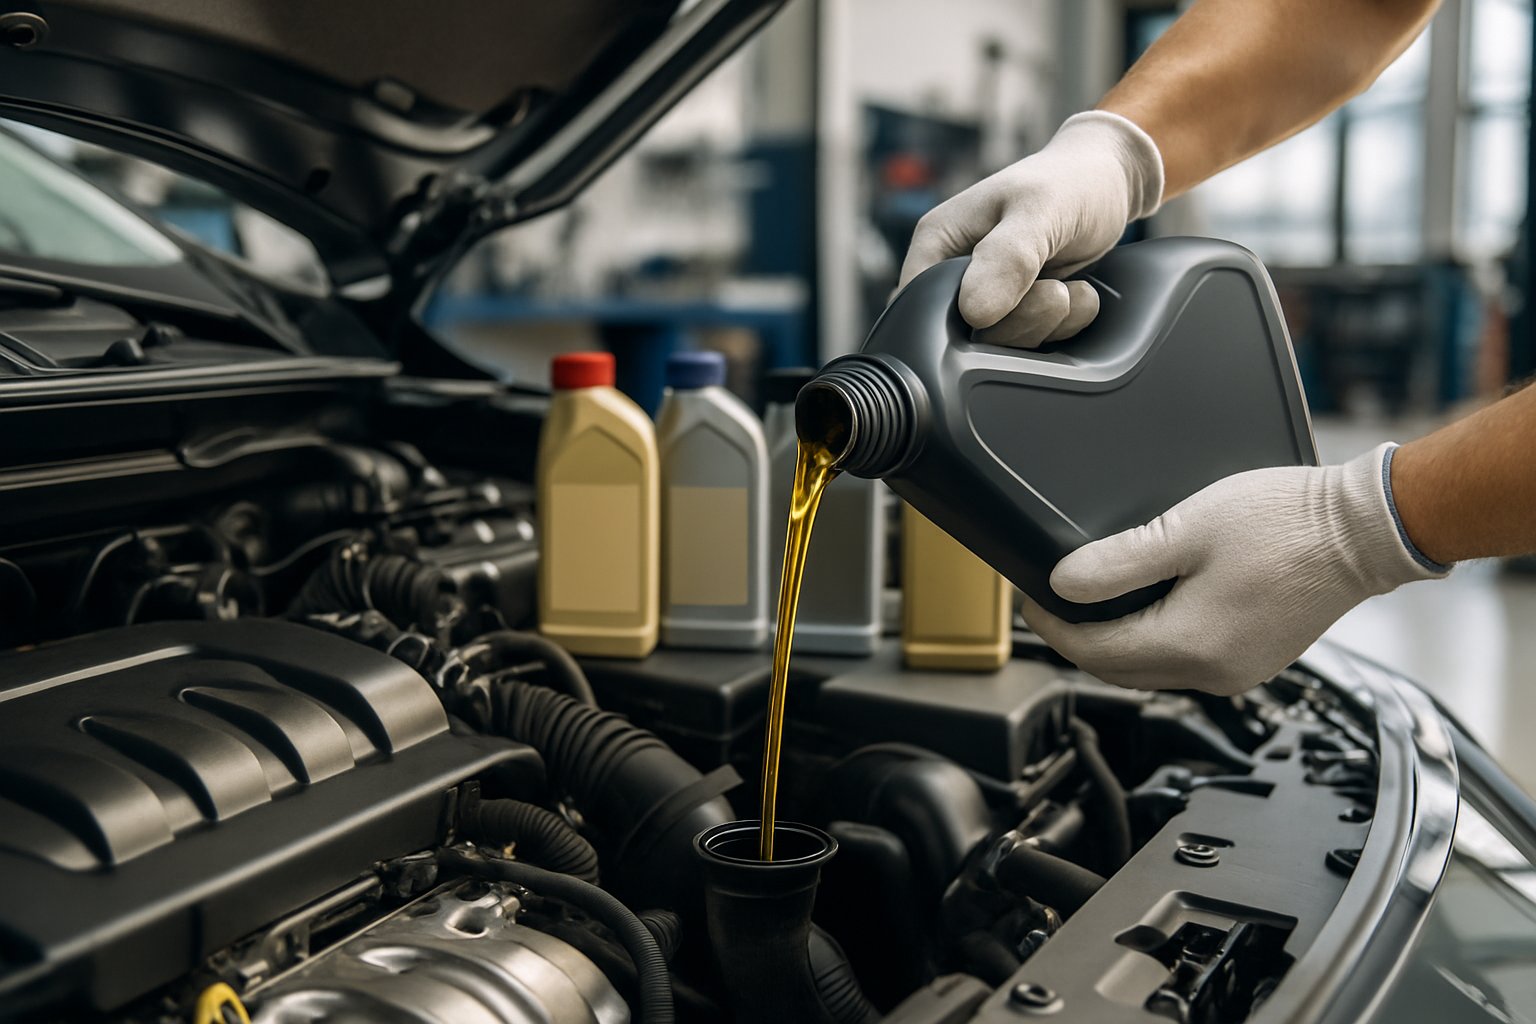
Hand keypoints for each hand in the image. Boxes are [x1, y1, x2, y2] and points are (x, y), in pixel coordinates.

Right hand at [898, 111, 1163, 347]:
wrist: (1111, 184)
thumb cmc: (1070, 182)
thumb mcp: (1041, 209)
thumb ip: (1008, 257)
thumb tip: (974, 313)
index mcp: (936, 245)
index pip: (922, 310)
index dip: (966, 321)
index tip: (1016, 298)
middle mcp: (952, 277)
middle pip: (963, 338)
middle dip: (1019, 322)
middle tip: (1056, 289)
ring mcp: (984, 298)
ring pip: (999, 347)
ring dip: (1046, 325)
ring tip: (1071, 286)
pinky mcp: (1015, 314)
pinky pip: (1029, 346)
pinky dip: (1060, 329)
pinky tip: (1078, 295)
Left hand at [1020, 444, 1449, 694]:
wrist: (1364, 530)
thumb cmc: (1286, 522)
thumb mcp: (1187, 529)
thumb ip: (1120, 560)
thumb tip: (1063, 583)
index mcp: (1190, 645)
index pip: (1093, 651)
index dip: (1051, 626)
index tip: (1029, 597)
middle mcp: (1212, 673)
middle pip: (1116, 669)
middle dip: (1075, 639)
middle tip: (1047, 601)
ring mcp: (1236, 672)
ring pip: (1148, 670)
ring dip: (1112, 644)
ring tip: (1086, 605)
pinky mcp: (1253, 661)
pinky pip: (1182, 663)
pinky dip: (1150, 642)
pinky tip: (1141, 612)